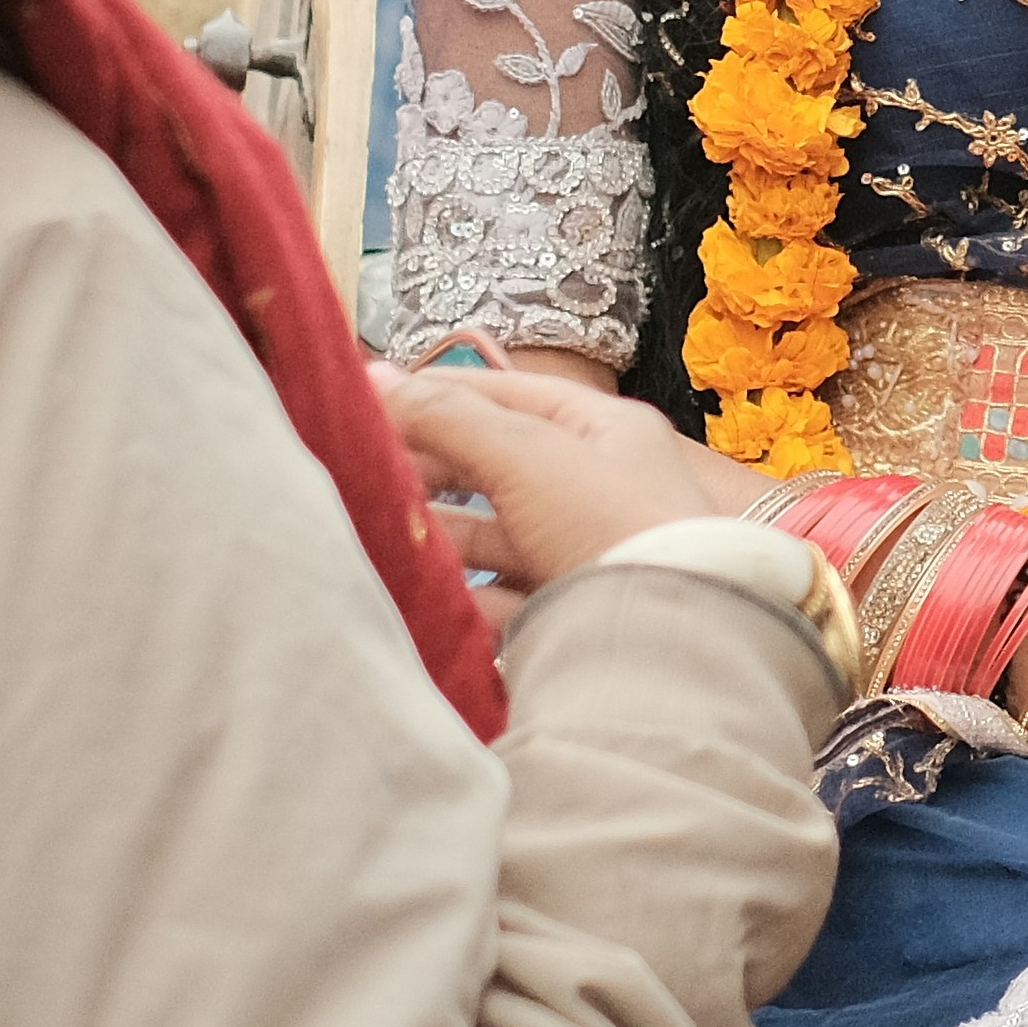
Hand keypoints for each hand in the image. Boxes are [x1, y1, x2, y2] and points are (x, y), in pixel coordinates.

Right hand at [386, 360, 765, 586]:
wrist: (667, 648)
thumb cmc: (610, 527)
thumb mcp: (527, 456)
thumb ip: (450, 418)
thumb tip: (376, 378)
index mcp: (606, 432)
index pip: (512, 395)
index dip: (443, 393)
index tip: (373, 399)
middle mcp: (601, 488)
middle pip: (499, 466)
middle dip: (432, 467)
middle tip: (360, 469)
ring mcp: (587, 556)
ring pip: (496, 536)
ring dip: (440, 533)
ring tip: (373, 530)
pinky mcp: (571, 617)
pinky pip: (503, 599)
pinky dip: (460, 595)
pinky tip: (419, 593)